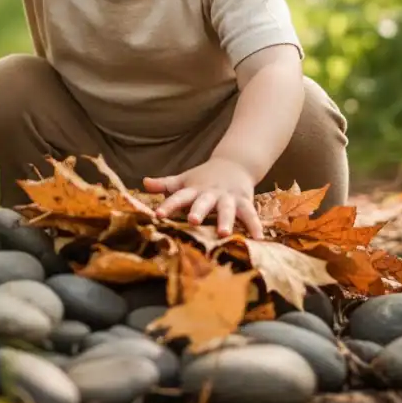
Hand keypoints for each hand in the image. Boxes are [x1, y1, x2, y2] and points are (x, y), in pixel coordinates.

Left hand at [143, 157, 263, 238]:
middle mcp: (210, 193)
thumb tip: (143, 182)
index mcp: (194, 190)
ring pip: (227, 209)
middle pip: (203, 201)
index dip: (168, 205)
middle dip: (198, 210)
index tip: (157, 215)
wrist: (234, 163)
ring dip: (225, 220)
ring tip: (223, 233)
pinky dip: (254, 226)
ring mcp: (228, 197)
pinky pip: (250, 214)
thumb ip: (164, 184)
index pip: (178, 197)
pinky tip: (258, 238)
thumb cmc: (204, 177)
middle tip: (193, 220)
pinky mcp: (244, 201)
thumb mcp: (184, 180)